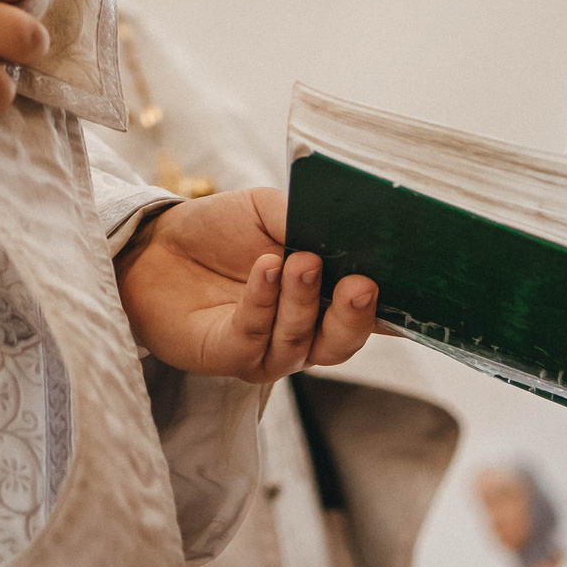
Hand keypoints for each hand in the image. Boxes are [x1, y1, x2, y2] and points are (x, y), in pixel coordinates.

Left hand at [112, 187, 376, 377]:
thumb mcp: (268, 211)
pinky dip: (263, 301)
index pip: (372, 314)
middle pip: (341, 342)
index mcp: (325, 301)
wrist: (154, 246)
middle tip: (360, 283)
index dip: (395, 306)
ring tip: (300, 261)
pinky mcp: (226, 355)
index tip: (412, 285)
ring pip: (299, 342)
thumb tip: (344, 224)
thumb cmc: (219, 231)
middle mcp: (302, 333)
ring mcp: (265, 350)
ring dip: (303, 301)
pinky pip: (252, 336)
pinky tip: (265, 267)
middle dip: (355, 316)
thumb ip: (305, 220)